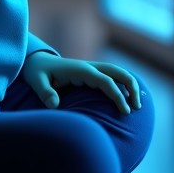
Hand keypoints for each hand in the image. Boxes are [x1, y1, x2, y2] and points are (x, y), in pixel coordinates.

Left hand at [21, 52, 140, 115]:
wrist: (38, 61)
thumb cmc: (37, 73)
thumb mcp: (37, 81)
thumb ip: (45, 93)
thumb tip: (55, 105)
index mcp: (80, 70)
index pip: (105, 80)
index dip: (116, 95)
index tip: (125, 110)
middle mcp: (90, 67)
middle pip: (118, 72)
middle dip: (131, 88)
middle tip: (137, 108)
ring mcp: (93, 69)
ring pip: (118, 73)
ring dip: (130, 86)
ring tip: (137, 106)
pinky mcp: (92, 74)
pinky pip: (113, 77)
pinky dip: (124, 85)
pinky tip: (128, 99)